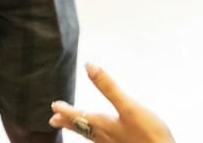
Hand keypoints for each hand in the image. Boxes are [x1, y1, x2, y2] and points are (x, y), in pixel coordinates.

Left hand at [50, 64, 174, 142]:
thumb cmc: (148, 134)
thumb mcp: (128, 106)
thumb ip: (108, 87)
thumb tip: (89, 66)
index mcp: (104, 125)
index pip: (79, 117)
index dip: (66, 111)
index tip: (54, 107)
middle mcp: (105, 137)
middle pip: (82, 128)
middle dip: (68, 122)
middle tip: (54, 120)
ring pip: (91, 136)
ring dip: (79, 129)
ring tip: (73, 126)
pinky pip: (102, 141)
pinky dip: (94, 135)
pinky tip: (101, 136)